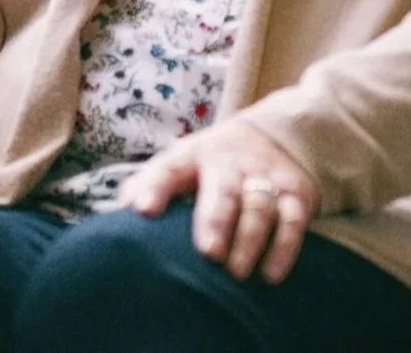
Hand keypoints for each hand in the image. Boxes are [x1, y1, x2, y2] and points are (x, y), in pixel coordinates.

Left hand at [114, 120, 318, 282]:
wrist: (275, 136)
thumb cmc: (210, 166)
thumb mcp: (180, 165)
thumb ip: (147, 187)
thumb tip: (115, 217)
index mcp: (192, 157)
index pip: (169, 169)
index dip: (154, 188)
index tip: (142, 210)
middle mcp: (229, 164)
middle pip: (222, 190)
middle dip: (216, 220)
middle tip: (208, 252)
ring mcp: (264, 178)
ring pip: (258, 207)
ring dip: (249, 240)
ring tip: (236, 272)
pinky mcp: (295, 194)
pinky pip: (293, 221)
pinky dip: (283, 249)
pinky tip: (270, 274)